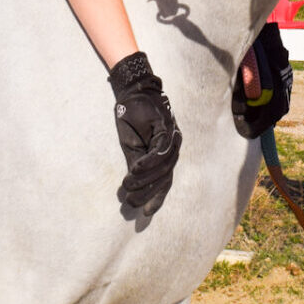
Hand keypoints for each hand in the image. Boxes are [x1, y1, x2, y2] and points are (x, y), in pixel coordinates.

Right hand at [107, 52, 181, 215]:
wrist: (133, 91)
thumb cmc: (133, 118)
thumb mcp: (132, 144)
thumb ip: (137, 163)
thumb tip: (134, 186)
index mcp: (168, 152)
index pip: (165, 180)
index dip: (157, 197)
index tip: (145, 212)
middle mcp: (175, 146)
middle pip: (165, 176)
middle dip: (148, 192)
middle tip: (131, 202)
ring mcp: (173, 136)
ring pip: (163, 166)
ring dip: (145, 179)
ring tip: (128, 187)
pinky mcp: (167, 127)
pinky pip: (160, 150)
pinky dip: (147, 162)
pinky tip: (134, 170)